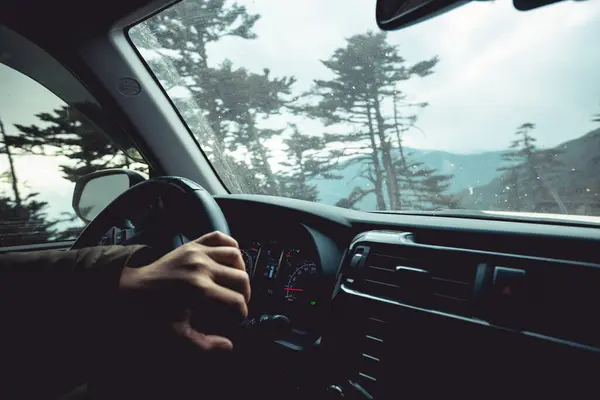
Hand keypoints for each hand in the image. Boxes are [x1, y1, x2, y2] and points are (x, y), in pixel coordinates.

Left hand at [119, 231, 249, 350]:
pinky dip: (229, 244)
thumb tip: (228, 346)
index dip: (241, 313)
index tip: (238, 319)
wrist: (130, 289)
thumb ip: (204, 345)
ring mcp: (197, 252)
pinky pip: (219, 236)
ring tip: (237, 282)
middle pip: (240, 278)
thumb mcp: (176, 334)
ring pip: (235, 255)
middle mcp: (202, 267)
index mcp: (199, 289)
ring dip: (241, 270)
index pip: (236, 301)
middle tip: (239, 304)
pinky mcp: (192, 244)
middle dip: (245, 294)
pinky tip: (229, 259)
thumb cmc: (152, 314)